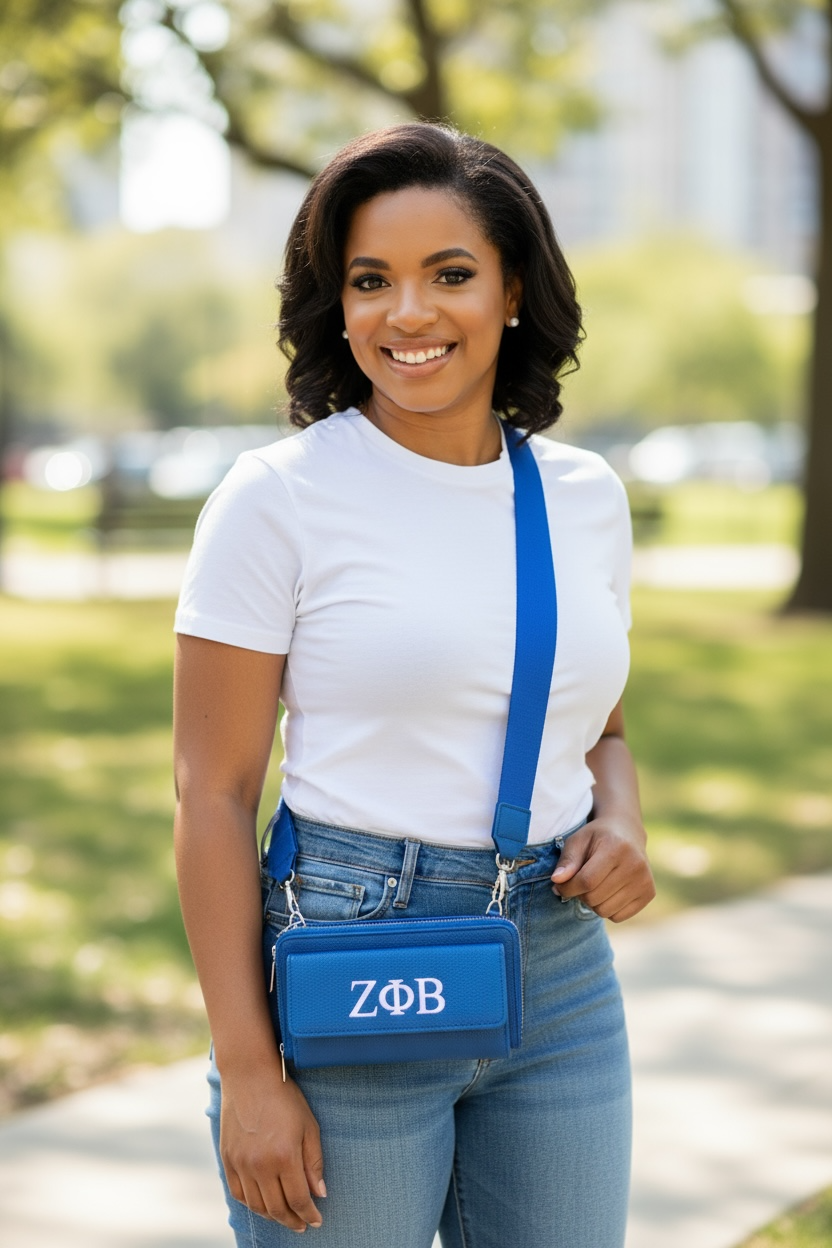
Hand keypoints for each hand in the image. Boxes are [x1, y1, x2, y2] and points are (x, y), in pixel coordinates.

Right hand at [219, 1063, 324, 1230]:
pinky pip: (238, 1193)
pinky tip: (263, 1204)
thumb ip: (314, 1162)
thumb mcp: (308, 1126)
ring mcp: (241, 1164)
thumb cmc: (284, 1097)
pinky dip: (252, 1204)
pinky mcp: (227, 1159)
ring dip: (273, 1216)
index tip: (316, 1221)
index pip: (298, 1199)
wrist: (249, 1076)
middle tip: (302, 1225)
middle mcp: (260, 1165)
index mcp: (284, 1156)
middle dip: (292, 1221)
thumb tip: (319, 1193)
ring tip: (285, 1217)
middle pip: (277, 1208)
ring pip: (257, 1206)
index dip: (309, 1215)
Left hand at [551, 814, 654, 922]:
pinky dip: (608, 908)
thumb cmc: (598, 837)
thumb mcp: (578, 840)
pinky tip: (609, 891)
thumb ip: (567, 861)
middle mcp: (635, 865)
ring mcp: (645, 880)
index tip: (559, 886)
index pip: (586, 881)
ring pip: (605, 911)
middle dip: (579, 894)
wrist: (627, 832)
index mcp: (616, 848)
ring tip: (595, 885)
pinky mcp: (649, 893)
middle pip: (594, 898)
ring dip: (593, 903)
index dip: (567, 888)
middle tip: (580, 882)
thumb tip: (557, 881)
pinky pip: (618, 917)